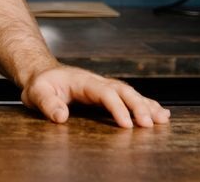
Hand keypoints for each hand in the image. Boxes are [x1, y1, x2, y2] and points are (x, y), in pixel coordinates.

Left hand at [21, 64, 170, 127]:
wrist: (42, 73)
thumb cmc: (40, 84)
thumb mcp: (36, 93)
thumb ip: (47, 103)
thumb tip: (61, 116)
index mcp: (83, 81)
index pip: (104, 92)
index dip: (117, 107)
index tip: (127, 124)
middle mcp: (97, 82)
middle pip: (123, 90)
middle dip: (138, 106)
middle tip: (149, 124)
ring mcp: (104, 87)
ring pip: (130, 93)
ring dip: (147, 105)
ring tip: (163, 119)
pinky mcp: (107, 94)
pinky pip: (130, 98)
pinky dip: (146, 105)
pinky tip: (161, 114)